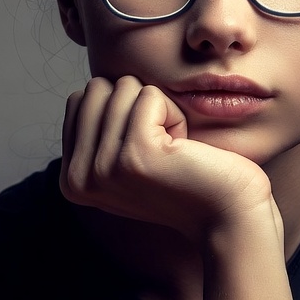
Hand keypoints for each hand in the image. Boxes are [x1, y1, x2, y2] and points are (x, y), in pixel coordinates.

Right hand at [60, 76, 276, 243]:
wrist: (228, 213)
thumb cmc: (186, 179)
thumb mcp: (126, 158)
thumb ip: (99, 131)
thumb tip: (88, 90)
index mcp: (71, 179)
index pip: (79, 100)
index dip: (121, 111)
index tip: (145, 149)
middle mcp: (78, 178)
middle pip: (97, 88)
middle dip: (137, 106)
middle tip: (162, 148)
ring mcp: (104, 167)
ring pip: (124, 86)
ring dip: (159, 110)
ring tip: (174, 150)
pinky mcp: (135, 153)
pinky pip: (150, 95)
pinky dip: (176, 113)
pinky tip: (184, 148)